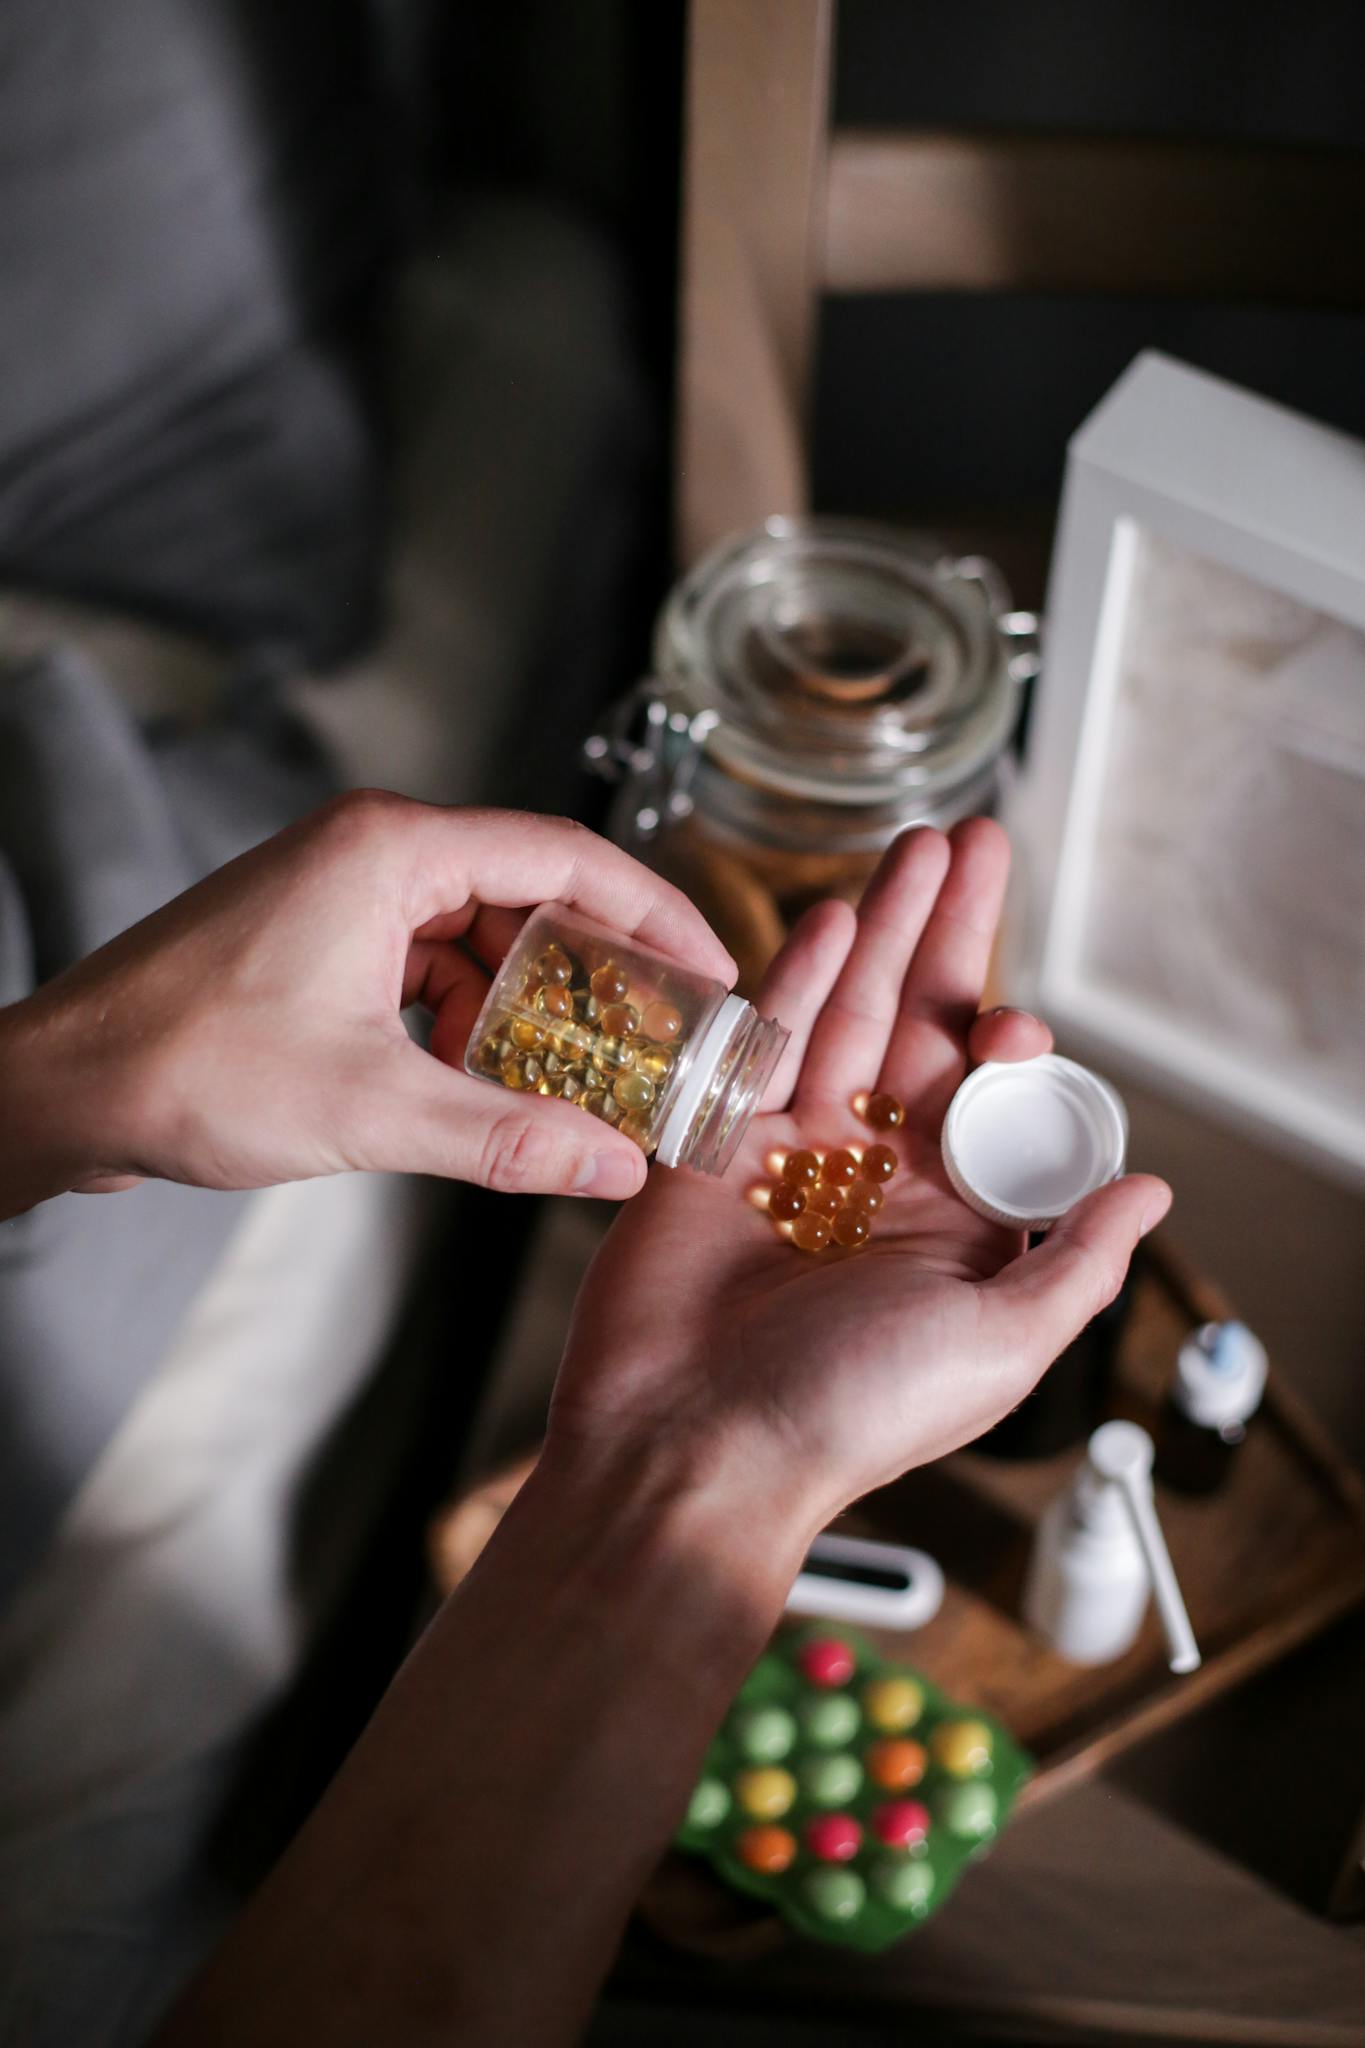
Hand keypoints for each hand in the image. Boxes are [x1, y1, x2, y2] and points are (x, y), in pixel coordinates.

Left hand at [0, 790, 733, 1214]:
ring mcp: (339, 892)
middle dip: (600, 970)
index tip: (715, 971)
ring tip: (581, 1075)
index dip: (656, 915)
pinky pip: (425, 964)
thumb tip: (613, 1170)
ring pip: (476, 935)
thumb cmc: (190, 1069)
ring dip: (530, 1003)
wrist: (60, 1087)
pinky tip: (484, 1081)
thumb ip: (508, 1136)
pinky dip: (466, 1018)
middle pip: (529, 892)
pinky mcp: (315, 939)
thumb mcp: (375, 1108)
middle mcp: (372, 851)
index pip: (567, 856)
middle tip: (665, 1037)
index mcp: (393, 850)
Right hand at [555, 820, 1170, 1522]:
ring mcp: (795, 1152)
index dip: (1012, 1045)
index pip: (994, 1100)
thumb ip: (1078, 1263)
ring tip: (915, 849)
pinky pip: (763, 1044)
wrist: (692, 1445)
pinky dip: (797, 981)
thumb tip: (1149, 1195)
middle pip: (925, 1029)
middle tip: (977, 843)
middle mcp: (877, 1176)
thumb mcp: (1000, 1347)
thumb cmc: (845, 1415)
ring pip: (850, 1016)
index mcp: (951, 1224)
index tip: (1016, 1023)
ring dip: (883, 929)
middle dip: (951, 936)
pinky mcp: (718, 1143)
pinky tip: (831, 921)